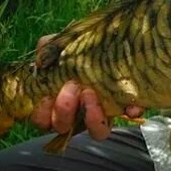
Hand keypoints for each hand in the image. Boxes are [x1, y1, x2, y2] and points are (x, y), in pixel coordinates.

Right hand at [30, 35, 144, 139]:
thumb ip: (49, 49)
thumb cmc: (82, 47)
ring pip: (96, 132)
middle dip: (64, 110)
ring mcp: (103, 113)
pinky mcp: (126, 107)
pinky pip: (129, 117)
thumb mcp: (63, 44)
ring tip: (90, 93)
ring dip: (91, 117)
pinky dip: (129, 110)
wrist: (114, 38)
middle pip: (64, 127)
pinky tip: (129, 104)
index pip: (44, 120)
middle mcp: (78, 113)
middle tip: (72, 87)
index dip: (42, 114)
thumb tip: (40, 62)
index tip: (47, 96)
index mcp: (57, 101)